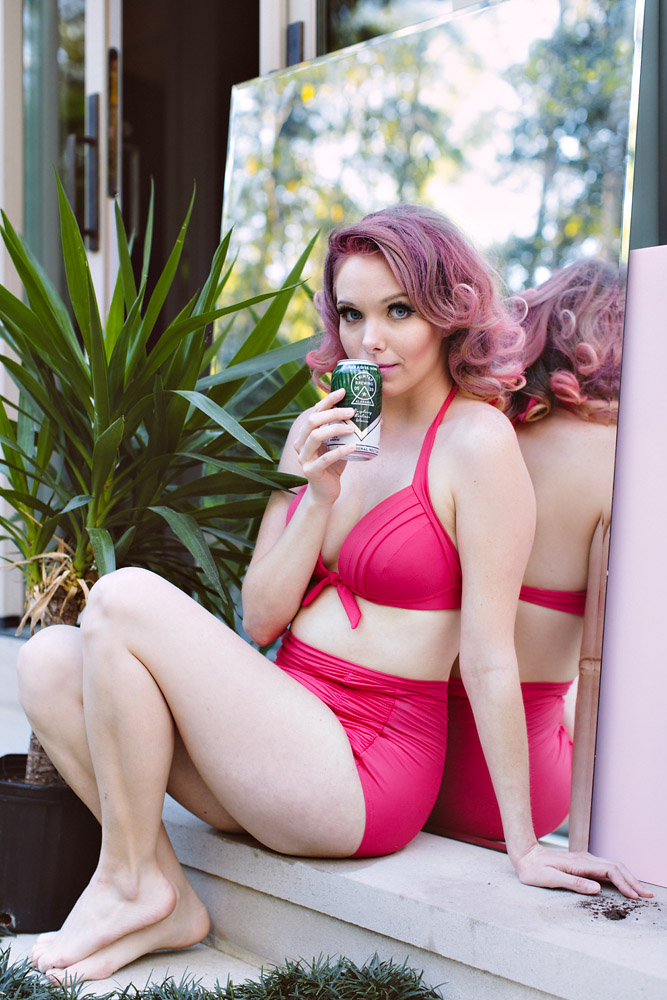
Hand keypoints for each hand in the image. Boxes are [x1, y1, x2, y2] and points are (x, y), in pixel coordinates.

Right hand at [293, 388, 356, 504]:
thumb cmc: (333, 466)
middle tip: (352, 411)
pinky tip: (353, 446)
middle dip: (332, 413)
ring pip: (315, 436)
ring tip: (352, 428)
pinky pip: (326, 458)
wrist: (325, 493)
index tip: (343, 391)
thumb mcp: (339, 445)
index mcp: (306, 434)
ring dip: (335, 429)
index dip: (327, 400)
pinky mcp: (311, 471)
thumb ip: (350, 432)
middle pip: (312, 421)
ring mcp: (304, 458)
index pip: (315, 412)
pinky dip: (340, 451)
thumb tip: (379, 419)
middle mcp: (301, 444)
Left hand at [514, 843, 653, 898]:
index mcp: (579, 863)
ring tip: (640, 891)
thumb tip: (597, 889)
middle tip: (647, 895)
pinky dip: (619, 876)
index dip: (624, 884)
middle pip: (616, 867)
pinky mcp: (583, 863)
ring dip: (628, 878)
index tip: (635, 896)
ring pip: (613, 866)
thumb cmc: (534, 870)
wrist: (525, 855)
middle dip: (633, 880)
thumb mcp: (550, 879)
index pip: (609, 871)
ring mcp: (585, 860)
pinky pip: (606, 868)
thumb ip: (573, 883)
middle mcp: (585, 859)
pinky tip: (623, 884)